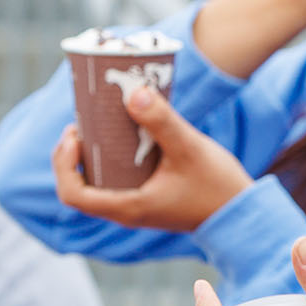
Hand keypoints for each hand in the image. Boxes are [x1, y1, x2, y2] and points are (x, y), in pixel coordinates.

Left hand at [53, 86, 253, 232]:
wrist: (242, 214)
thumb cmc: (216, 187)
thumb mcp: (189, 148)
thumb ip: (161, 121)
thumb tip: (133, 92)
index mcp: (128, 206)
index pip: (73, 195)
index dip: (63, 163)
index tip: (75, 135)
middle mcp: (126, 210)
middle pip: (80, 187)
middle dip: (75, 153)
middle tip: (85, 121)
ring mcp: (137, 206)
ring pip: (98, 183)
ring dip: (93, 154)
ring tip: (102, 122)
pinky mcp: (148, 198)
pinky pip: (117, 179)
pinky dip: (113, 158)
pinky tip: (128, 132)